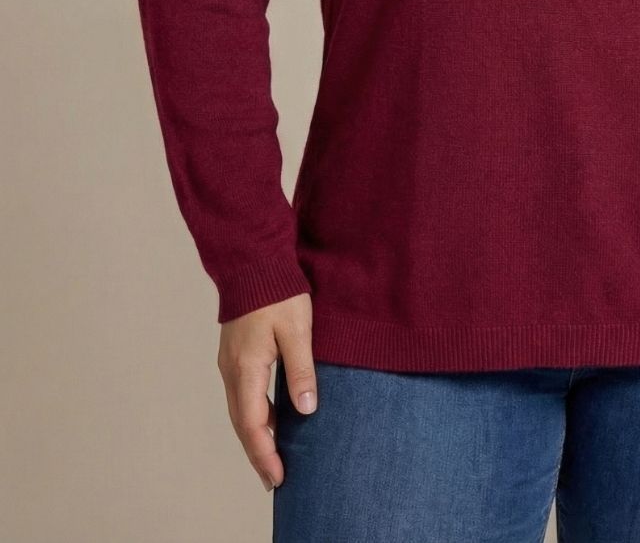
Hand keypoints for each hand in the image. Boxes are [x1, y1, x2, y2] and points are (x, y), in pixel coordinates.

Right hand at [217, 291, 318, 492]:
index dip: (264, 453)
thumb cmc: (277, 292)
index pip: (252, 424)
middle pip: (242, 423)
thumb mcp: (298, 330)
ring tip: (271, 459)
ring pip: (240, 410)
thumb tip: (306, 410)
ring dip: (255, 436)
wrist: (254, 261)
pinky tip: (267, 421)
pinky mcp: (235, 355)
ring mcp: (230, 362)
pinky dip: (253, 415)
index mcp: (246, 367)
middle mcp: (232, 370)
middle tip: (274, 480)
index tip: (277, 478)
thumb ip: (301, 370)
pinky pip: (241, 395)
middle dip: (258, 453)